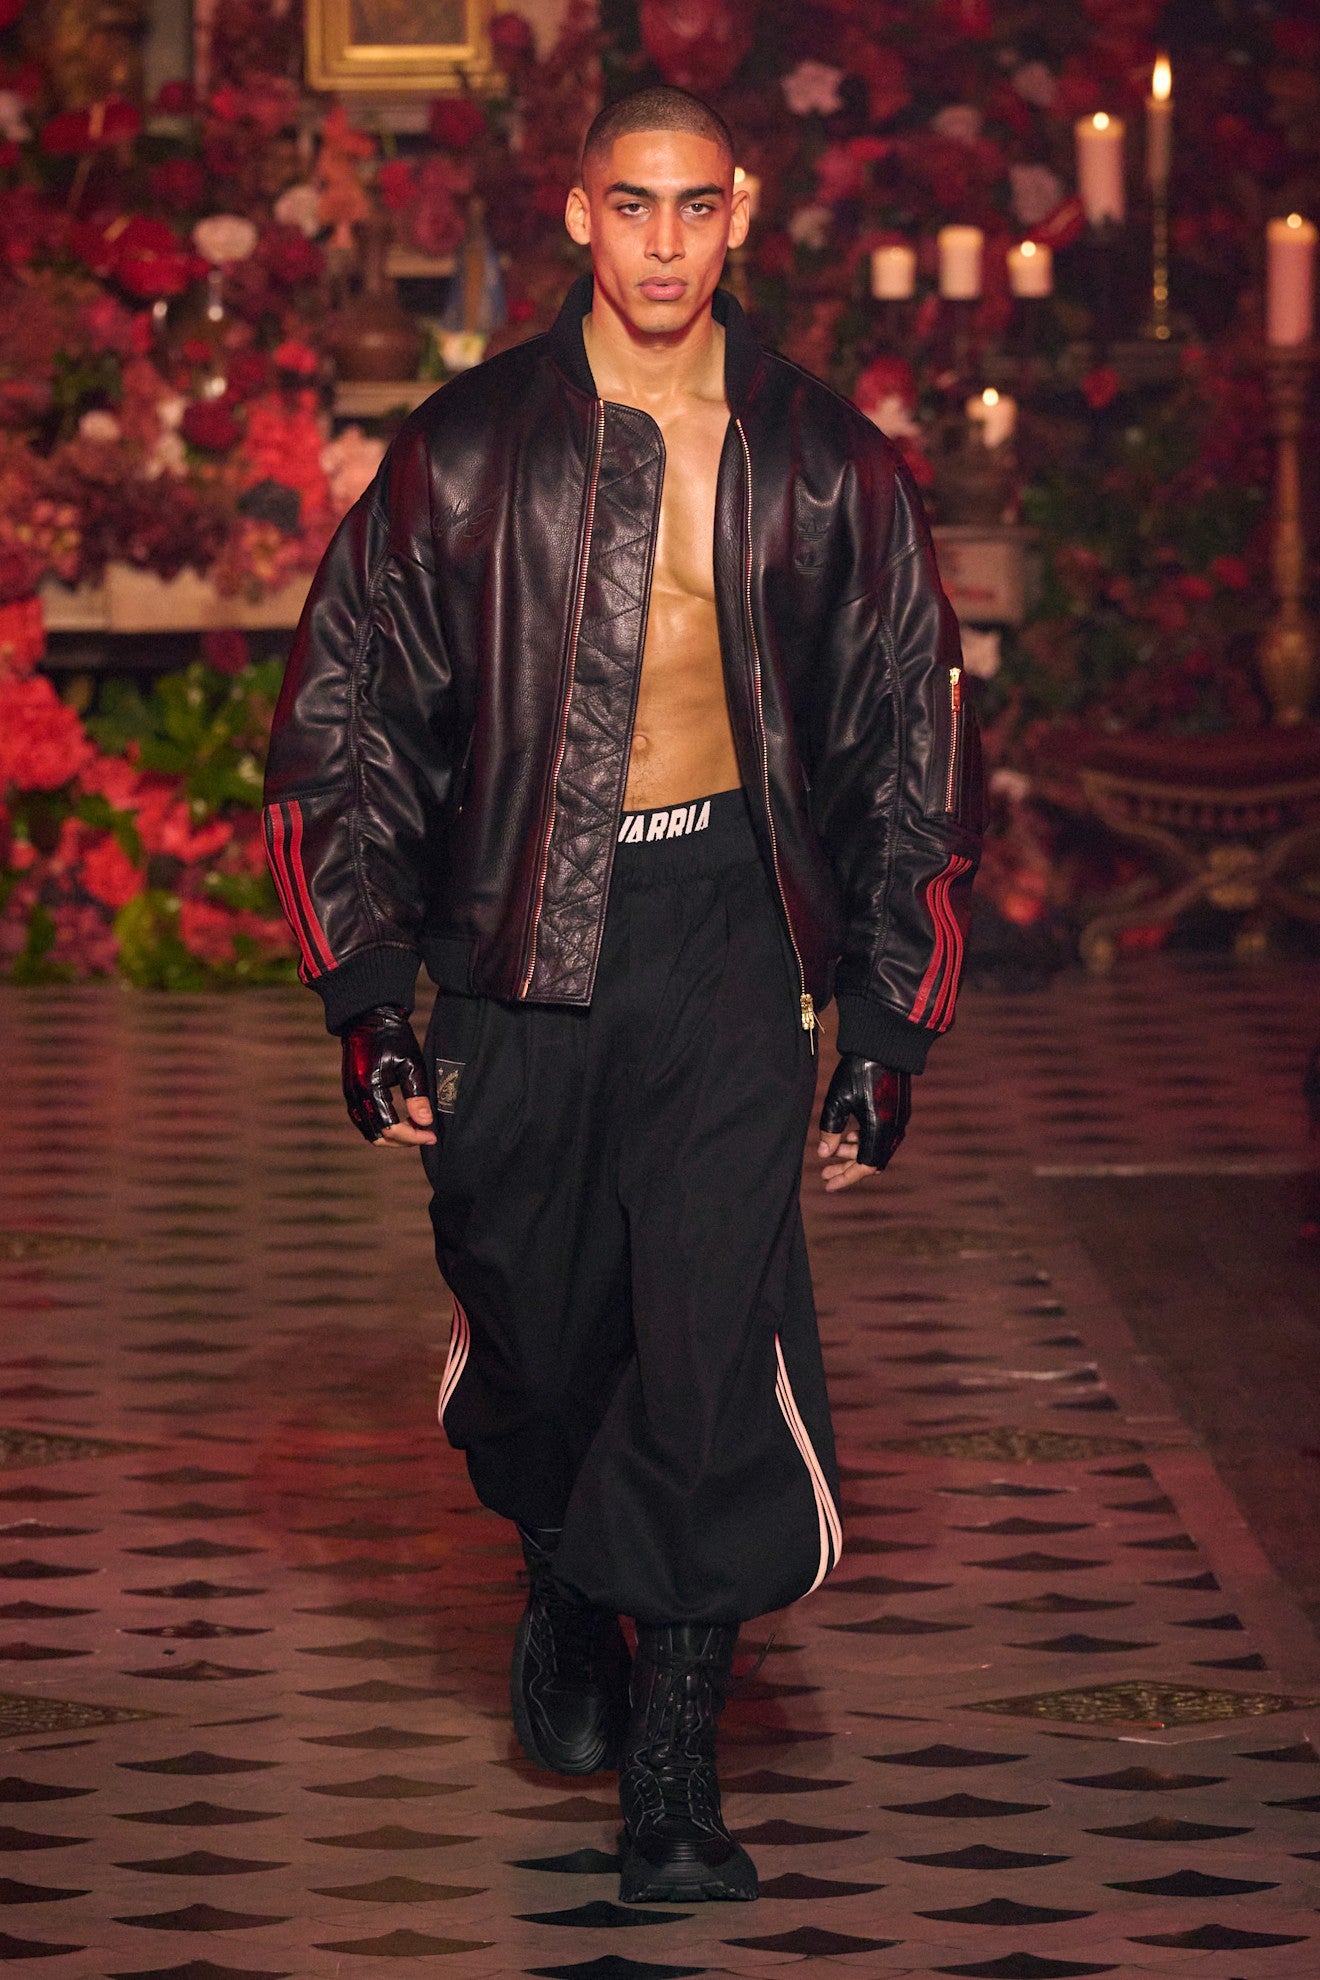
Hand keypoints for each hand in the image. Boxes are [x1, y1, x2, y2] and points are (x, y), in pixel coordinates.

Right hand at [341, 1006, 435, 1147]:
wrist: (368, 1017)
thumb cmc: (393, 1037)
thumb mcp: (411, 1063)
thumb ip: (416, 1095)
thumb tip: (425, 1123)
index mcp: (370, 1088)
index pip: (391, 1129)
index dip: (413, 1137)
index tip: (432, 1135)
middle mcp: (355, 1096)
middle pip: (378, 1136)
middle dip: (404, 1140)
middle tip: (426, 1135)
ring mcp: (350, 1095)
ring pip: (369, 1131)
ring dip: (392, 1136)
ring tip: (416, 1128)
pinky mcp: (351, 1092)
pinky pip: (364, 1120)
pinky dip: (382, 1126)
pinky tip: (401, 1120)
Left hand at [817, 1053, 910, 1191]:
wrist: (884, 1043)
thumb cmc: (857, 1070)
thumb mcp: (837, 1100)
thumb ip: (830, 1130)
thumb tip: (824, 1154)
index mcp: (880, 1129)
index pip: (864, 1165)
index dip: (846, 1177)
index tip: (828, 1184)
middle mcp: (894, 1128)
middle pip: (872, 1161)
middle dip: (848, 1168)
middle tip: (825, 1173)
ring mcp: (899, 1120)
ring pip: (877, 1148)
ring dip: (855, 1153)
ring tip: (833, 1152)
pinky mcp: (899, 1111)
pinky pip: (883, 1136)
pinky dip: (865, 1141)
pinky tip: (849, 1135)